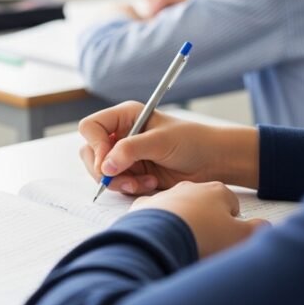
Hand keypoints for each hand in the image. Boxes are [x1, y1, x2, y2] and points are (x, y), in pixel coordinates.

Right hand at [78, 101, 258, 194]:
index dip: (95, 146)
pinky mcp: (130, 172)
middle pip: (89, 153)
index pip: (90, 128)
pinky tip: (149, 184)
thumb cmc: (192, 142)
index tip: (107, 163)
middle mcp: (119, 134)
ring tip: (143, 183)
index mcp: (124, 117)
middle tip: (124, 180)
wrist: (213, 162)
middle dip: (104, 170)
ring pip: (100, 172)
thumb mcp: (160, 141)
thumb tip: (104, 167)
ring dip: (119, 182)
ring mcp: (123, 155)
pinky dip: (129, 188)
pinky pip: (115, 184)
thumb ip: (130, 150)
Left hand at [130, 181, 267, 258]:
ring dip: (180, 222)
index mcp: (216, 191)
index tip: (227, 236)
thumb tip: (261, 226)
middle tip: (206, 241)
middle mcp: (188, 188)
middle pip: (203, 204)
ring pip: (177, 208)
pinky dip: (156, 225)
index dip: (232, 222)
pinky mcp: (142, 208)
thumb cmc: (202, 236)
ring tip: (182, 243)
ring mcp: (163, 196)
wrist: (159, 239)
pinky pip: (153, 215)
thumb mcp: (241, 236)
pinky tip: (159, 239)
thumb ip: (256, 229)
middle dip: (206, 221)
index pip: (231, 203)